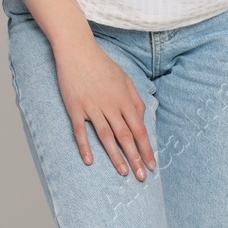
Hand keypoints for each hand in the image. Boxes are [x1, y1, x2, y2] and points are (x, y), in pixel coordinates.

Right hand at [54, 39, 155, 180]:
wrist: (77, 50)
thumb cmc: (102, 65)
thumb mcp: (125, 78)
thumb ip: (135, 99)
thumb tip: (143, 118)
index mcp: (124, 99)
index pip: (139, 129)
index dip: (146, 148)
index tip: (152, 165)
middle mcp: (111, 105)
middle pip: (126, 136)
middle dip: (135, 158)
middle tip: (142, 178)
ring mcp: (92, 107)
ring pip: (106, 136)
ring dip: (116, 156)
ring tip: (123, 173)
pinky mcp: (75, 107)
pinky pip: (80, 130)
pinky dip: (85, 146)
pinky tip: (90, 161)